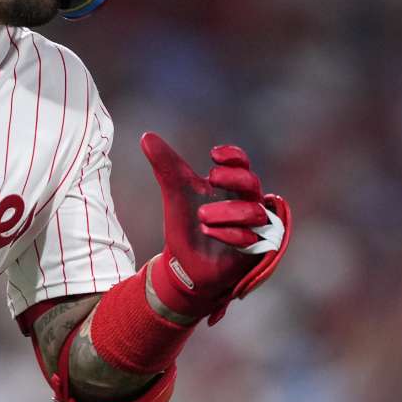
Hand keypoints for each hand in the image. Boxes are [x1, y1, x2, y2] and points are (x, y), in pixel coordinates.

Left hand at [140, 133, 290, 323]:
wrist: (184, 265)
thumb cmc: (187, 225)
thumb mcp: (175, 193)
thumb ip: (165, 166)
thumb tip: (146, 136)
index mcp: (230, 187)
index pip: (242, 164)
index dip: (233, 156)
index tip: (212, 155)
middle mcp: (247, 204)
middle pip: (252, 183)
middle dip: (235, 179)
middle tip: (212, 177)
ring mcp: (254, 228)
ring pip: (254, 212)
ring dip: (227, 212)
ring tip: (202, 217)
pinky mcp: (254, 251)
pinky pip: (251, 239)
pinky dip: (230, 234)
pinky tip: (210, 233)